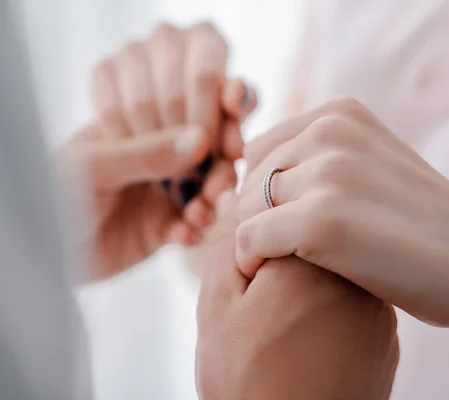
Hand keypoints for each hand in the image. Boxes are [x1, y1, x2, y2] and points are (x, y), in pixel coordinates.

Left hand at [60, 22, 255, 280]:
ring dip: (212, 201)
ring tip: (202, 216)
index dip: (214, 123)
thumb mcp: (95, 168)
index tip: (230, 139)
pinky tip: (186, 236)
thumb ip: (146, 153)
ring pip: (205, 190)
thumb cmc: (51, 197)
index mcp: (134, 129)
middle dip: (219, 169)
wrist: (38, 256)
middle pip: (204, 154)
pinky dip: (195, 230)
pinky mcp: (162, 229)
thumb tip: (202, 136)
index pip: (184, 114)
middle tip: (221, 188)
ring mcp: (159, 193)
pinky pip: (192, 226)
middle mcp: (152, 157)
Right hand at [196, 191, 398, 399]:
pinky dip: (327, 309)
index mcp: (306, 261)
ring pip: (328, 268)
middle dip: (277, 257)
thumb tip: (237, 198)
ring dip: (303, 281)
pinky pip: (349, 301)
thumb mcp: (216, 306)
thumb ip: (227, 243)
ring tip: (281, 327)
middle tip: (259, 304)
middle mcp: (351, 278)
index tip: (244, 274)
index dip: (251, 239)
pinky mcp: (384, 336)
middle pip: (307, 238)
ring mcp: (374, 309)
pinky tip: (306, 341)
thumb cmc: (247, 380)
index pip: (278, 214)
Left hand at [234, 98, 448, 325]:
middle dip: (259, 218)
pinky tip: (271, 274)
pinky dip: (250, 261)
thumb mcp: (367, 166)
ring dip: (258, 241)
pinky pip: (249, 239)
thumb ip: (316, 157)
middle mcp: (330, 133)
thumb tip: (246, 170)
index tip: (287, 221)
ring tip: (287, 261)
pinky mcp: (322, 219)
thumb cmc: (414, 224)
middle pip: (248, 182)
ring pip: (244, 211)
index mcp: (338, 115)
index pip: (258, 153)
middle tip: (287, 248)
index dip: (263, 194)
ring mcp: (328, 173)